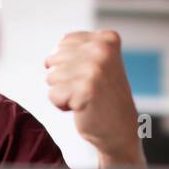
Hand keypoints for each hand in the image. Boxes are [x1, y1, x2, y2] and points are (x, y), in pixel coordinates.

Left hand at [45, 29, 143, 166]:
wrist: (120, 128)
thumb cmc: (104, 96)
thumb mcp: (98, 62)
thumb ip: (77, 49)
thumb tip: (48, 59)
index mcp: (107, 39)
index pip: (64, 43)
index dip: (69, 63)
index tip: (91, 75)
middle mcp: (102, 50)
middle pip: (54, 59)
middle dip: (64, 78)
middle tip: (87, 89)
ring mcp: (94, 69)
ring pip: (51, 77)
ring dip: (63, 92)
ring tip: (85, 97)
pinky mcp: (85, 90)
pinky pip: (53, 94)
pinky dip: (62, 104)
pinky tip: (81, 107)